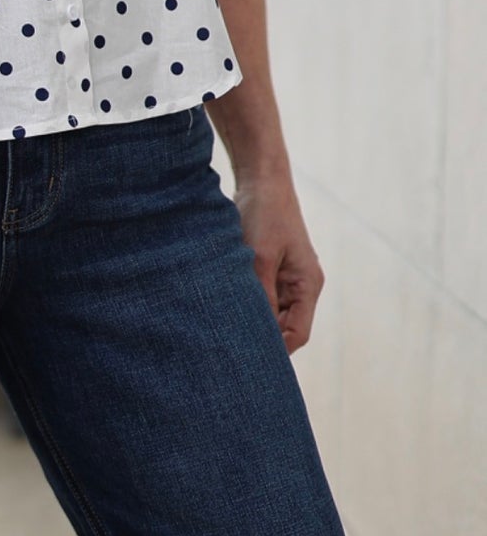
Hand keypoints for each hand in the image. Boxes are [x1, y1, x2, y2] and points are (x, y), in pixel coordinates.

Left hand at [232, 174, 323, 354]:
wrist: (260, 179)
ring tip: (227, 322)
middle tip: (231, 344)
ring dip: (253, 315)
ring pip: (272, 311)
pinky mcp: (272, 267)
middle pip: (285, 326)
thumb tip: (255, 332)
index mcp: (308, 285)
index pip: (298, 334)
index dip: (277, 349)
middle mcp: (302, 285)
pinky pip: (263, 294)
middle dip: (262, 335)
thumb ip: (261, 295)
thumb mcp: (259, 258)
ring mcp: (288, 276)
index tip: (249, 356)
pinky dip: (249, 300)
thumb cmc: (264, 214)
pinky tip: (228, 301)